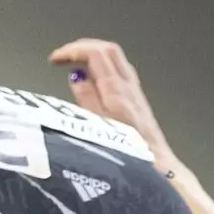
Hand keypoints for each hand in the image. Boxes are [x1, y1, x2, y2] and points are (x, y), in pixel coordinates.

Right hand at [47, 38, 175, 166]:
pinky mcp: (137, 100)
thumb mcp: (99, 128)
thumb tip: (76, 77)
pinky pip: (119, 71)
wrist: (158, 166)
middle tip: (63, 56)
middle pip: (107, 49)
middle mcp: (128, 86)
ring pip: (115, 58)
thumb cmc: (129, 152)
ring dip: (93, 54)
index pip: (95, 53)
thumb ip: (87, 99)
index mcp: (117, 90)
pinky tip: (93, 79)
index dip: (72, 50)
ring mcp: (135, 91)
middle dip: (82, 47)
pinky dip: (102, 66)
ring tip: (73, 63)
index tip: (55, 59)